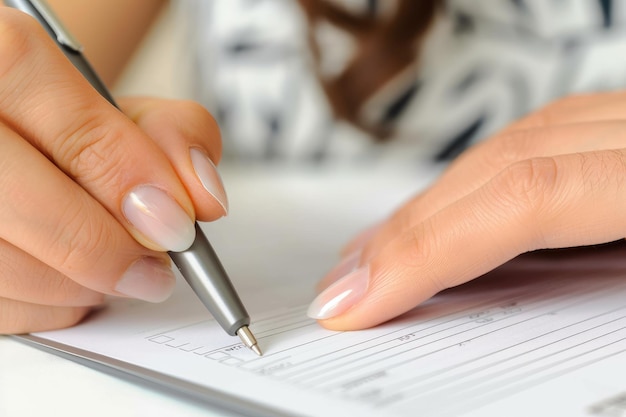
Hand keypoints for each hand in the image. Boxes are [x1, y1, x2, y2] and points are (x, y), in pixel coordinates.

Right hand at [0, 9, 226, 332]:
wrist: (10, 129)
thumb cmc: (61, 121)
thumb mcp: (123, 107)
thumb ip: (175, 137)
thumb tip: (203, 200)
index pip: (73, 129)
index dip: (131, 183)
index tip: (176, 223)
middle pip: (27, 207)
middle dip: (107, 251)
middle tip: (154, 269)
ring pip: (8, 268)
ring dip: (79, 285)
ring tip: (112, 269)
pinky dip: (47, 306)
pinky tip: (69, 280)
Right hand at [308, 90, 625, 329]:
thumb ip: (608, 294)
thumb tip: (500, 313)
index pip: (522, 197)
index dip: (427, 248)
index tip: (362, 299)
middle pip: (495, 167)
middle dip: (405, 232)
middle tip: (343, 285)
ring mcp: (622, 124)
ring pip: (504, 147)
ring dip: (428, 205)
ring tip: (372, 252)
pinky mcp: (617, 131)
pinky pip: (532, 142)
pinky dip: (471, 182)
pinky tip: (442, 207)